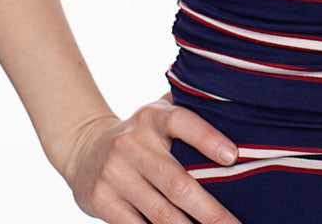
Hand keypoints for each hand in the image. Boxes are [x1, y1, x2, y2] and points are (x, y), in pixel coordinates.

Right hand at [59, 92, 242, 222]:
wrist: (83, 148)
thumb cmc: (141, 133)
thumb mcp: (159, 113)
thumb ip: (191, 108)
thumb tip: (238, 108)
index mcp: (153, 117)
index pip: (183, 122)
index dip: (208, 138)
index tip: (233, 157)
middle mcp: (133, 143)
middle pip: (177, 182)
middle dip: (210, 211)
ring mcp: (115, 173)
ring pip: (160, 213)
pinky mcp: (102, 200)